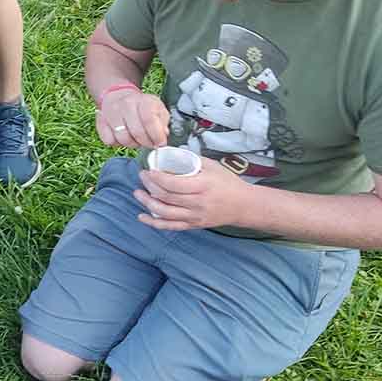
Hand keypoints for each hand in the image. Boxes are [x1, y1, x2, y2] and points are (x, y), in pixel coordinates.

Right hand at [97, 88, 168, 147]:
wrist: (120, 97)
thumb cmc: (142, 106)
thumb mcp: (158, 108)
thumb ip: (163, 121)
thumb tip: (163, 134)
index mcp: (142, 100)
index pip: (149, 120)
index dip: (156, 136)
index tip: (160, 143)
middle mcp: (126, 105)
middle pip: (137, 132)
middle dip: (146, 143)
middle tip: (150, 143)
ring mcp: (111, 113)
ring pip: (123, 139)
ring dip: (132, 144)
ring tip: (137, 140)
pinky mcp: (101, 123)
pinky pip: (109, 141)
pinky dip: (118, 143)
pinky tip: (124, 136)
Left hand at [134, 160, 250, 230]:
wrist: (243, 206)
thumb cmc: (228, 183)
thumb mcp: (212, 166)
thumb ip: (190, 160)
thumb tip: (169, 153)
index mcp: (202, 186)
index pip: (172, 183)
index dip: (156, 177)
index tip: (148, 169)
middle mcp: (197, 203)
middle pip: (166, 196)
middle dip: (149, 186)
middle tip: (142, 176)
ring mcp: (194, 216)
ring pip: (164, 212)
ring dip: (147, 203)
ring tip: (137, 193)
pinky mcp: (193, 225)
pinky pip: (170, 226)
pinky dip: (154, 223)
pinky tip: (142, 217)